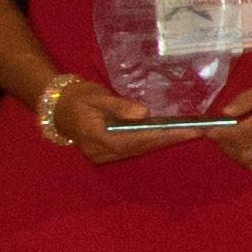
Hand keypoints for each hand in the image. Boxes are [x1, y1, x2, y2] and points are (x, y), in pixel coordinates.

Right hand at [50, 79, 204, 165]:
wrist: (57, 107)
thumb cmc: (77, 97)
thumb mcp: (97, 95)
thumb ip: (119, 106)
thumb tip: (143, 114)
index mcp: (97, 137)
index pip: (136, 139)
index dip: (163, 136)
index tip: (186, 132)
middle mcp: (100, 151)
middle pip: (141, 148)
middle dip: (168, 140)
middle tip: (195, 133)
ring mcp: (102, 155)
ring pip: (138, 150)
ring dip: (161, 143)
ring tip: (186, 134)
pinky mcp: (105, 153)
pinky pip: (132, 150)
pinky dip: (149, 143)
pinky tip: (165, 137)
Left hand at [213, 78, 251, 170]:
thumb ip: (244, 100)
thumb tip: (224, 114)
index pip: (246, 130)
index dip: (225, 133)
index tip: (210, 131)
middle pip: (246, 147)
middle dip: (226, 143)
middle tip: (217, 135)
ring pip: (251, 159)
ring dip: (234, 153)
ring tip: (229, 142)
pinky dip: (246, 159)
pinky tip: (242, 149)